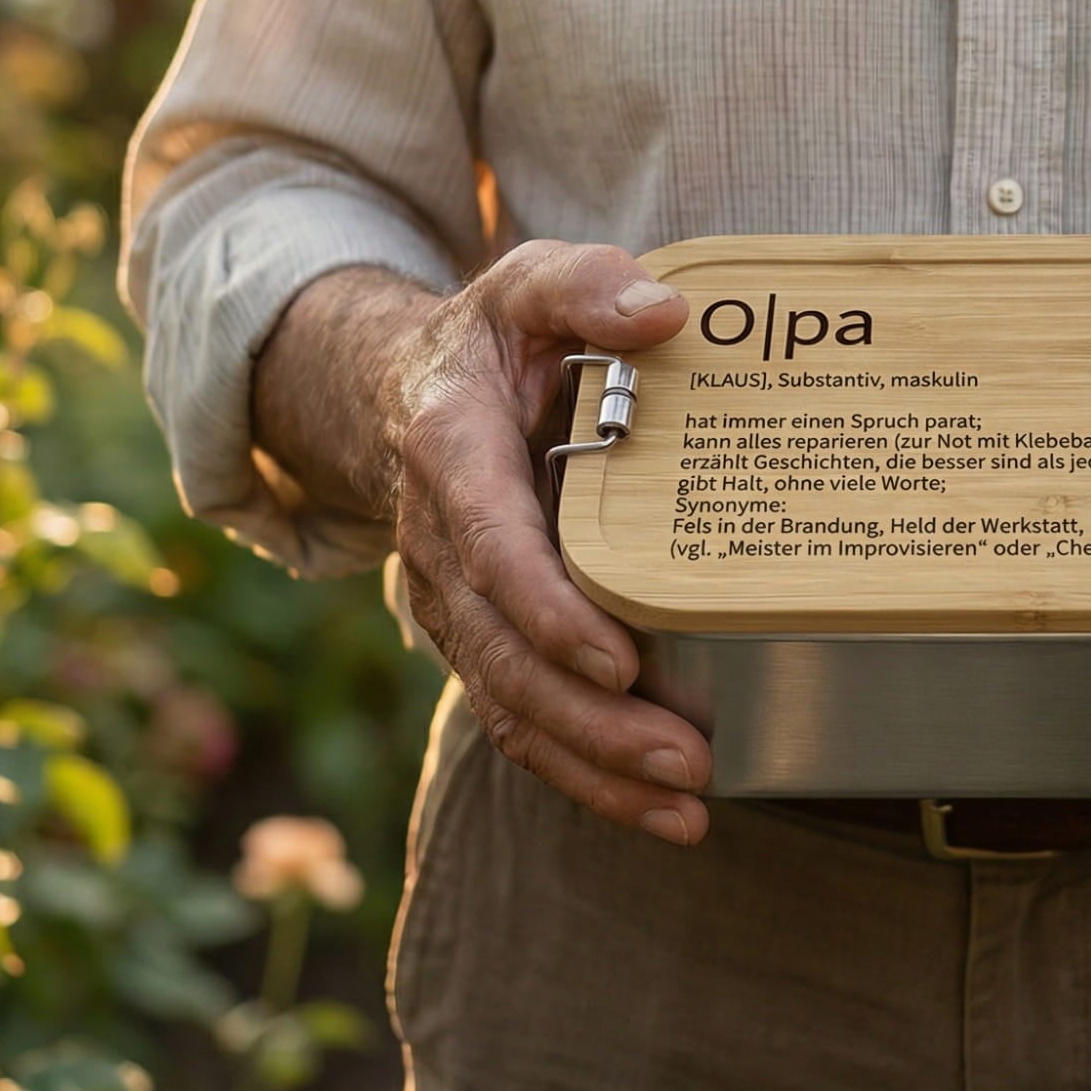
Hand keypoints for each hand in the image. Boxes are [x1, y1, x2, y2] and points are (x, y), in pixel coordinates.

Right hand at [383, 242, 713, 843]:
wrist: (405, 390)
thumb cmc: (494, 337)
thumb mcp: (530, 283)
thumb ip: (586, 285)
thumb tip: (663, 312)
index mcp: (450, 451)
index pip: (490, 543)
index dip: (546, 609)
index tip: (617, 659)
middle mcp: (439, 542)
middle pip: (501, 653)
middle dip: (588, 719)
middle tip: (683, 759)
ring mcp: (453, 601)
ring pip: (508, 703)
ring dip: (592, 766)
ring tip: (684, 807)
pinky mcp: (480, 636)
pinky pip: (518, 717)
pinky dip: (580, 773)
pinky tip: (659, 808)